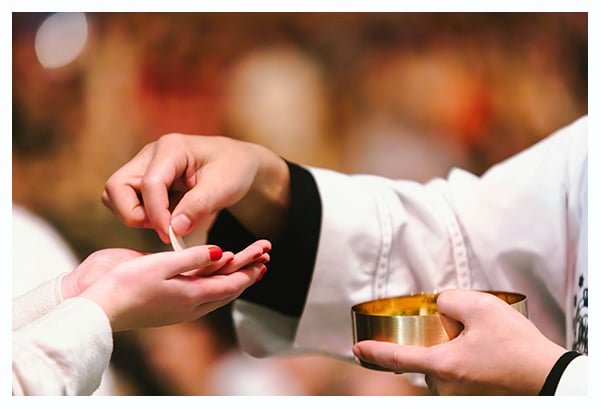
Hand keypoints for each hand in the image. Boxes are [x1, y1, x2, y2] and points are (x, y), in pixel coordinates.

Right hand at [64, 239, 270, 331]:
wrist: (97, 307)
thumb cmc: (125, 285)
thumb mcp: (160, 265)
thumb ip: (192, 258)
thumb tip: (222, 254)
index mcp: (191, 296)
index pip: (231, 283)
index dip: (249, 269)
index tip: (264, 256)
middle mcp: (190, 305)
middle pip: (228, 288)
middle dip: (248, 271)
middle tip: (265, 256)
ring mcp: (180, 306)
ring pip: (216, 292)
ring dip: (234, 276)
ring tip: (248, 263)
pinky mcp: (169, 303)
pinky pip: (201, 292)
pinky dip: (215, 280)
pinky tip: (215, 273)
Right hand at [101, 133, 289, 242]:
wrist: (239, 164)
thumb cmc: (235, 169)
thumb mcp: (224, 188)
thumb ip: (199, 206)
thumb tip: (175, 228)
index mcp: (172, 148)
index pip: (150, 183)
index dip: (157, 214)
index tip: (171, 235)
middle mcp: (151, 154)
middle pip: (117, 186)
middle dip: (134, 214)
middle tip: (163, 228)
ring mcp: (144, 166)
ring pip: (115, 195)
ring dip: (135, 215)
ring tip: (166, 223)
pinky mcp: (144, 180)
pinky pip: (127, 200)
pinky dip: (141, 214)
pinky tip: (167, 219)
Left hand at [352, 289, 567, 394]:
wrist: (551, 378)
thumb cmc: (518, 348)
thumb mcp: (482, 308)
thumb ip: (450, 300)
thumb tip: (441, 306)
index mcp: (443, 366)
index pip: (396, 358)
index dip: (373, 352)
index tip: (357, 349)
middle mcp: (446, 387)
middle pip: (425, 360)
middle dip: (438, 343)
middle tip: (469, 334)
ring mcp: (460, 397)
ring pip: (442, 369)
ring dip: (453, 354)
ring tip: (485, 346)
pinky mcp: (474, 399)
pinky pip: (458, 378)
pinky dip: (465, 364)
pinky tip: (488, 356)